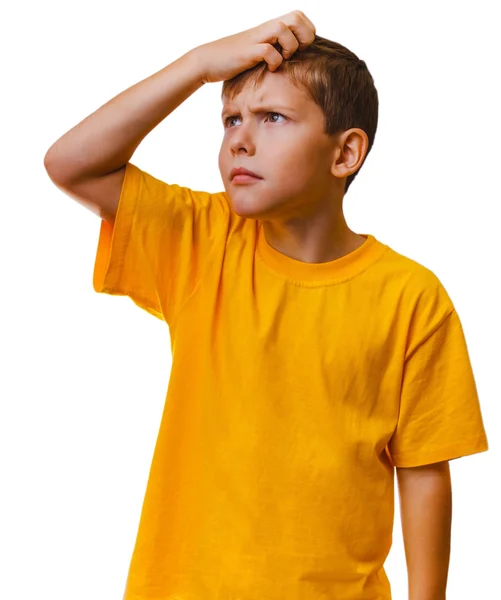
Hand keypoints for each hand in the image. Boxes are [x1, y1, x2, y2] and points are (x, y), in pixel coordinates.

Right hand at [193, 10, 315, 83]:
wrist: (207, 62)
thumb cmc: (234, 60)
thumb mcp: (258, 51)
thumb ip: (274, 49)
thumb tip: (293, 59)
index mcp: (270, 28)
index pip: (299, 17)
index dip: (306, 31)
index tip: (300, 49)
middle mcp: (265, 29)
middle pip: (297, 17)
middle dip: (303, 36)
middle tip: (295, 52)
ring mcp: (256, 39)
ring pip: (284, 29)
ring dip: (289, 47)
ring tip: (283, 59)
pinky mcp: (248, 51)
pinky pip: (269, 51)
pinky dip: (274, 61)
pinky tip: (270, 69)